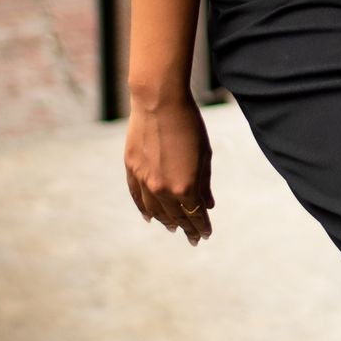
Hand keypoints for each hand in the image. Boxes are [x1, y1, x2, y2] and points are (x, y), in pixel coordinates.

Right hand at [124, 91, 213, 245]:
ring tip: (173, 228)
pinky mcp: (131, 169)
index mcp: (185, 187)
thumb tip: (208, 205)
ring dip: (165, 221)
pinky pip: (137, 197)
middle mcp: (162, 189)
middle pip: (176, 216)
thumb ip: (204, 183)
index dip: (201, 227)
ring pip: (155, 210)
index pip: (195, 216)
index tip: (205, 234)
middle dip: (186, 228)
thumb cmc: (189, 125)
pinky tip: (150, 217)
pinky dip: (144, 209)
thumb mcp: (204, 155)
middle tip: (192, 238)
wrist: (158, 102)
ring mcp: (144, 181)